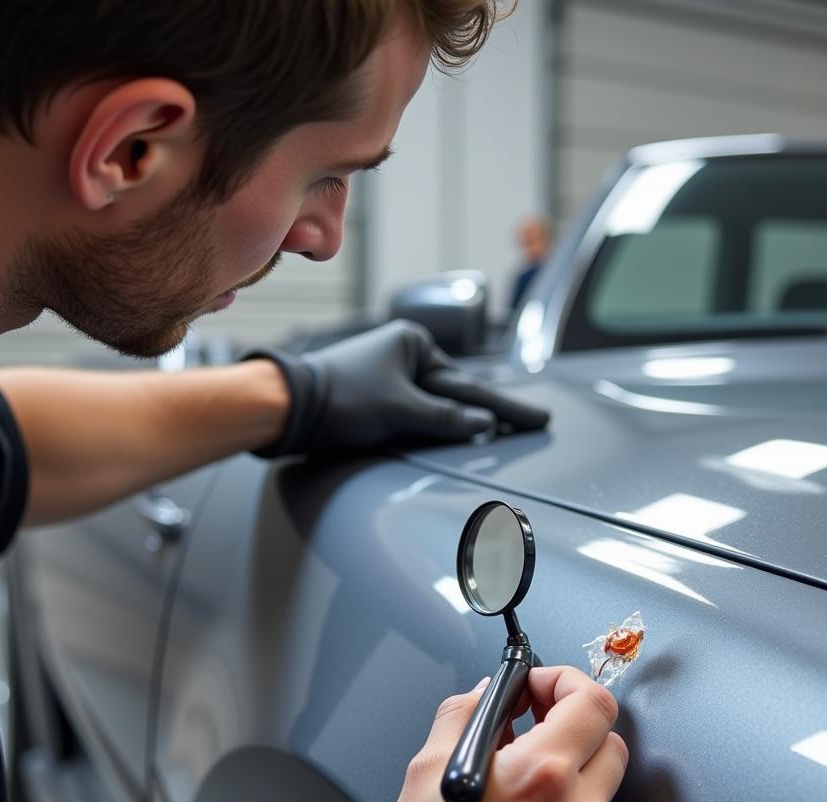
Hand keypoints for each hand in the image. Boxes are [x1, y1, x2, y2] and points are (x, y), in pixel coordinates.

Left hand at [256, 320, 548, 455]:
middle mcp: (404, 355)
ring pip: (438, 405)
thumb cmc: (340, 400)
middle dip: (493, 410)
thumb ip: (445, 418)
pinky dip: (437, 425)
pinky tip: (456, 432)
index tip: (539, 418)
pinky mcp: (377, 400)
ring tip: (504, 430)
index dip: (505, 407)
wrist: (288, 408)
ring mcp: (390, 377)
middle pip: (457, 392)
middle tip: (535, 422)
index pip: (468, 385)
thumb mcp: (400, 409)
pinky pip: (418, 413)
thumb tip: (484, 424)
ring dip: (464, 421)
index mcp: (413, 344)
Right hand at [368, 666, 627, 801]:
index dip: (568, 684)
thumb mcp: (427, 769)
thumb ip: (466, 714)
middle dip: (574, 733)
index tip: (545, 689)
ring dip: (575, 788)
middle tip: (537, 737)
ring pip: (606, 798)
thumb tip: (490, 694)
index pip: (592, 702)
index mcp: (540, 775)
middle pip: (610, 744)